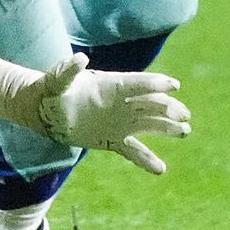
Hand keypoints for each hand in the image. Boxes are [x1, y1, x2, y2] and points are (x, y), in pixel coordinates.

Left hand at [34, 53, 190, 174]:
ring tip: (184, 131)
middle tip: (183, 115)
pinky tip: (160, 169)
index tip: (174, 86)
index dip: (156, 83)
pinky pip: (133, 151)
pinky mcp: (113, 140)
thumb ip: (67, 70)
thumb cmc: (51, 90)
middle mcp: (122, 103)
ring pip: (150, 125)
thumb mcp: (57, 80)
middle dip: (169, 108)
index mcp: (112, 85)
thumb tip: (80, 59)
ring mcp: (120, 123)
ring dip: (168, 128)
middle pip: (152, 104)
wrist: (45, 111)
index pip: (139, 83)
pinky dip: (146, 160)